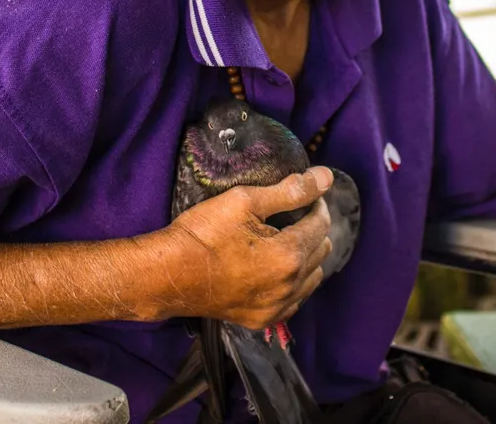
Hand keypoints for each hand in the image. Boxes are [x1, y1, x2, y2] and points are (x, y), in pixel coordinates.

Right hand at [164, 167, 333, 328]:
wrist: (170, 274)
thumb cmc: (203, 234)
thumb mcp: (244, 201)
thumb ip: (290, 190)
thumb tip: (326, 177)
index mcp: (288, 256)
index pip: (321, 224)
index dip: (316, 203)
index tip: (304, 194)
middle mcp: (289, 287)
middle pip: (320, 250)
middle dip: (312, 228)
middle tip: (293, 214)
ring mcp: (277, 308)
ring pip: (312, 276)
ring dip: (306, 255)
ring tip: (284, 238)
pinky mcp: (263, 319)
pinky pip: (295, 299)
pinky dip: (294, 281)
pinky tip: (276, 267)